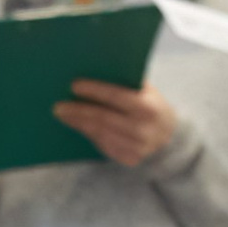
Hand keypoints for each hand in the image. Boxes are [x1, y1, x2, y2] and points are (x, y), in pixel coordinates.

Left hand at [55, 79, 179, 167]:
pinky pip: (104, 145)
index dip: (94, 91)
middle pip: (103, 118)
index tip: (74, 86)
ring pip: (100, 133)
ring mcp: (137, 148)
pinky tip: (77, 125)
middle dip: (78, 111)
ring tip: (63, 114)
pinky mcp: (129, 159)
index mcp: (147, 108)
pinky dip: (89, 134)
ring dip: (78, 123)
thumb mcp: (146, 90)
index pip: (116, 97)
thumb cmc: (151, 104)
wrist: (169, 135)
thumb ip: (126, 81)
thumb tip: (93, 67)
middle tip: (58, 106)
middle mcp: (143, 130)